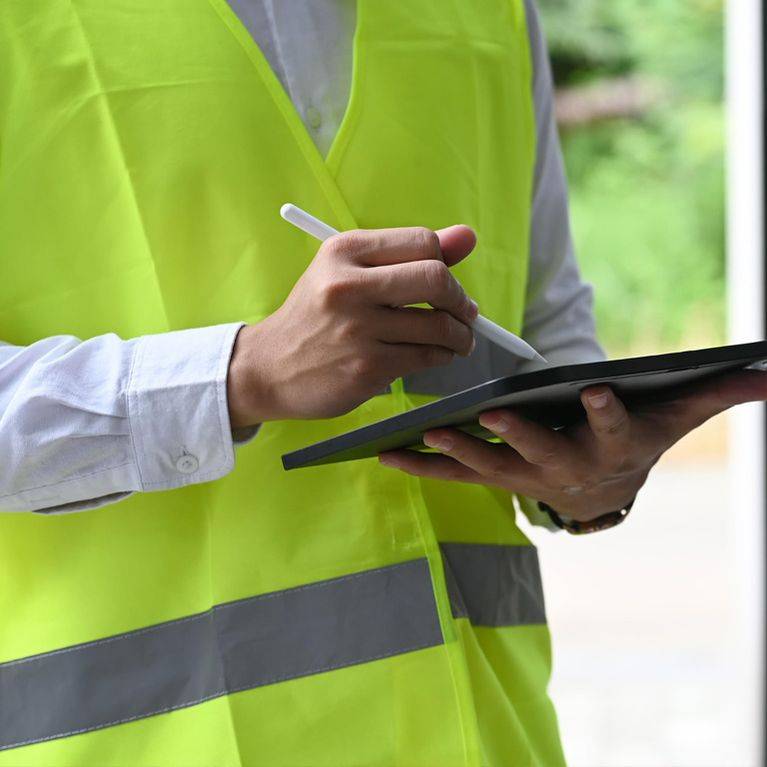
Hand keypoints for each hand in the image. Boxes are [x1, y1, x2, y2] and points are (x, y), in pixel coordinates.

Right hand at [227, 226, 478, 426]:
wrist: (268, 367)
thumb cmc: (315, 317)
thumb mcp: (347, 273)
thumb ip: (407, 255)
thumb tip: (467, 237)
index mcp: (343, 251)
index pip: (423, 242)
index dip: (448, 264)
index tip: (449, 284)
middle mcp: (348, 286)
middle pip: (436, 279)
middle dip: (461, 300)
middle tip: (465, 314)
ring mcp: (357, 330)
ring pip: (439, 326)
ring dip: (459, 336)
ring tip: (457, 340)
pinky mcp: (366, 368)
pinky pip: (427, 357)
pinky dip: (441, 357)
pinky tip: (434, 356)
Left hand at [378, 368, 766, 521]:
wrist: (602, 485)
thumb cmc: (637, 437)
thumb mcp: (676, 415)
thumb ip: (714, 392)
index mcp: (610, 447)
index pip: (616, 430)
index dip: (608, 412)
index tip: (595, 388)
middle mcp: (564, 469)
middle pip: (542, 453)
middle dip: (520, 434)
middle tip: (493, 411)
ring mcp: (522, 476)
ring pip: (488, 467)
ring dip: (458, 451)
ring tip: (424, 434)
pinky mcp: (489, 476)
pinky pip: (453, 473)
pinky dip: (422, 464)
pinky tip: (387, 452)